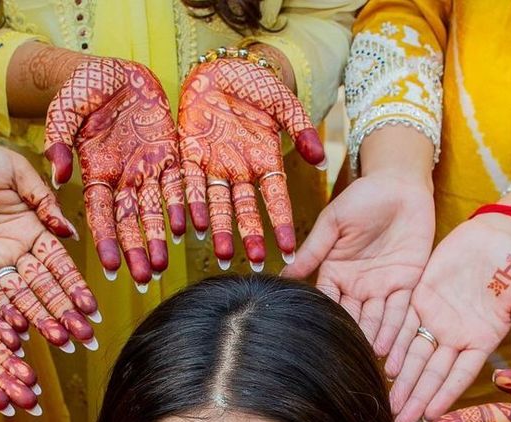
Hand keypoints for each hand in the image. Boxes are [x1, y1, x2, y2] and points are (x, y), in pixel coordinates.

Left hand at [0, 119, 96, 348]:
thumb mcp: (14, 170)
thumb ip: (42, 200)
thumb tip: (69, 232)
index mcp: (32, 229)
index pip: (58, 264)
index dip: (75, 287)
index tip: (91, 310)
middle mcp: (16, 252)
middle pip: (44, 288)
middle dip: (64, 312)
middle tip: (84, 338)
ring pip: (21, 299)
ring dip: (40, 321)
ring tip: (60, 341)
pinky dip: (3, 317)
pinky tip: (21, 335)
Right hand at [44, 57, 183, 287]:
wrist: (115, 68)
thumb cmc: (85, 85)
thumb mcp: (66, 107)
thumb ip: (59, 139)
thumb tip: (57, 175)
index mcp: (96, 171)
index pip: (100, 214)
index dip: (105, 241)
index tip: (110, 268)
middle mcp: (123, 178)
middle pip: (129, 222)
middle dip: (135, 251)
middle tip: (142, 280)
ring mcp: (148, 168)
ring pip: (155, 211)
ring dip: (159, 239)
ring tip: (163, 267)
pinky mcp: (170, 154)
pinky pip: (180, 185)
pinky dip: (186, 206)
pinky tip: (193, 229)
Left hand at [178, 57, 323, 267]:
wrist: (220, 68)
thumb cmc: (255, 85)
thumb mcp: (283, 102)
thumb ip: (301, 129)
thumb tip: (321, 160)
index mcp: (265, 162)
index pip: (276, 199)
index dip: (282, 224)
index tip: (290, 250)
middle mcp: (240, 171)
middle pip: (247, 210)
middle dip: (251, 237)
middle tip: (258, 265)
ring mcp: (214, 165)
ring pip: (218, 205)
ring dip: (221, 231)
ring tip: (224, 258)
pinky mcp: (190, 155)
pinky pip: (189, 183)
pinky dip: (190, 205)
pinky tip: (191, 227)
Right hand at [284, 171, 434, 354]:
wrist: (401, 184)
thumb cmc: (363, 197)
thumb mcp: (333, 222)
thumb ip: (313, 250)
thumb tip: (284, 274)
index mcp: (335, 273)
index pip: (326, 301)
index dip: (322, 319)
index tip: (314, 342)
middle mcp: (357, 287)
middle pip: (352, 318)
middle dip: (349, 339)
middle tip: (342, 365)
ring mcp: (382, 288)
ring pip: (376, 320)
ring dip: (373, 341)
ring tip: (368, 362)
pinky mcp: (407, 285)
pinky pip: (401, 312)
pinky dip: (395, 331)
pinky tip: (388, 349)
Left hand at [387, 218, 510, 421]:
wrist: (498, 232)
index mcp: (480, 341)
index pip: (459, 375)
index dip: (444, 396)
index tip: (430, 418)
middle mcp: (455, 337)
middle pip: (432, 373)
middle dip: (416, 398)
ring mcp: (436, 320)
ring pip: (414, 355)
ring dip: (402, 381)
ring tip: (388, 405)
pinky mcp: (420, 299)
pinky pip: (402, 325)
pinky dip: (393, 345)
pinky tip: (382, 365)